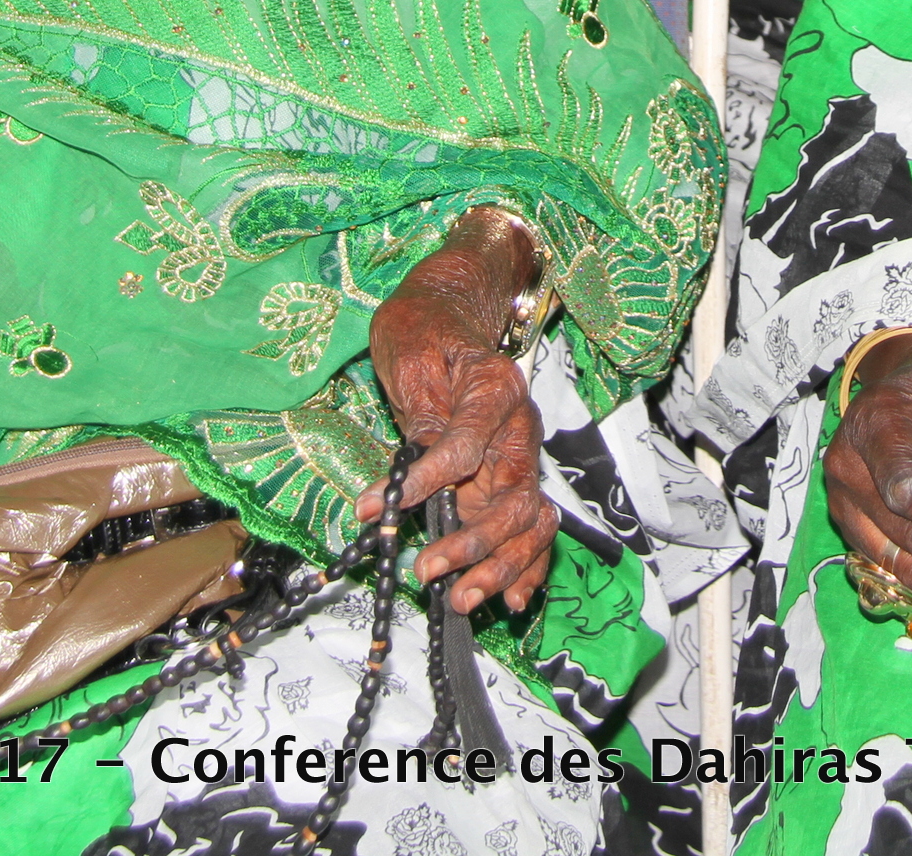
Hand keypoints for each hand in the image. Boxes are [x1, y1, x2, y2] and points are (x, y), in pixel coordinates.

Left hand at [359, 231, 555, 613]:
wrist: (451, 310)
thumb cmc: (424, 329)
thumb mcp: (411, 354)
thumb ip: (423, 410)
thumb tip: (415, 466)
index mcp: (495, 389)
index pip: (466, 446)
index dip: (426, 482)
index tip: (378, 508)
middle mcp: (519, 427)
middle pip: (512, 495)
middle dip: (472, 541)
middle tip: (426, 570)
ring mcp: (520, 456)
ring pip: (529, 519)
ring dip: (501, 565)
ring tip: (462, 599)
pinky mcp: (511, 478)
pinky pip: (534, 527)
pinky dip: (528, 565)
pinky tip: (513, 600)